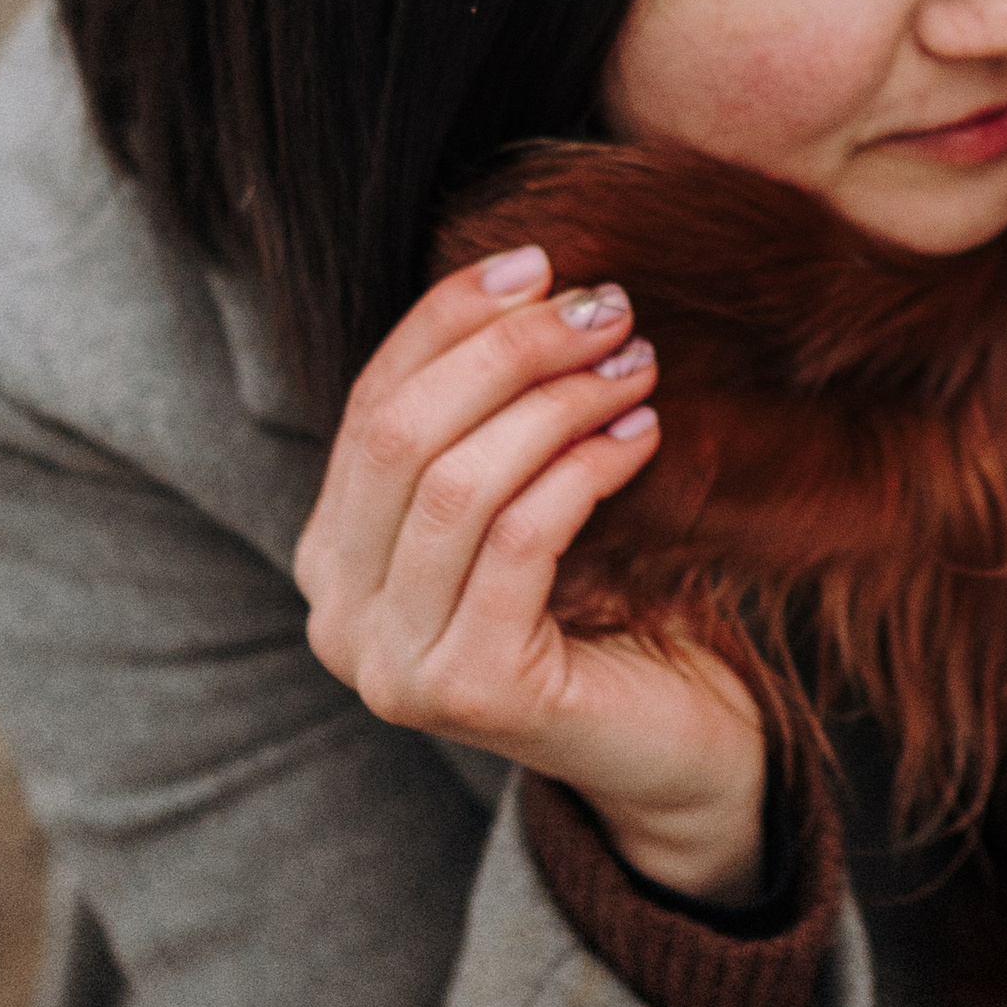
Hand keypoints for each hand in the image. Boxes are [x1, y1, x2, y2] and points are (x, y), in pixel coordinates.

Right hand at [293, 248, 767, 903]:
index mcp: (334, 555)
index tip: (538, 262)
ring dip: (557, 404)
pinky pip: (518, 542)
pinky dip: (582, 471)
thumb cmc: (604, 604)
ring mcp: (392, 665)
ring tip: (636, 364)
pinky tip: (641, 437)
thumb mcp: (525, 493)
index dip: (449, 320)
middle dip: (508, 352)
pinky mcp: (467, 692)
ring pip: (458, 484)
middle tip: (607, 308)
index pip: (372, 404)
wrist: (671, 745)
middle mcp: (337, 616)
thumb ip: (490, 413)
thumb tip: (527, 275)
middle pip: (404, 434)